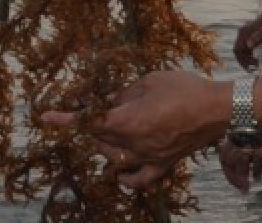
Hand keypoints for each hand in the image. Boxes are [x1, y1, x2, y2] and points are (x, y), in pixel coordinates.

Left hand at [42, 71, 229, 188]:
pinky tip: (120, 173)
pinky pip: (138, 179)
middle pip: (100, 139)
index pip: (88, 122)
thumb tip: (108, 99)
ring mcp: (147, 158)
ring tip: (110, 128)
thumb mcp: (149, 81)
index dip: (65, 119)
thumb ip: (124, 92)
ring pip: (113, 157)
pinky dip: (126, 178)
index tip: (46, 118)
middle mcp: (133, 144)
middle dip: (93, 124)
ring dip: (105, 144)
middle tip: (97, 107)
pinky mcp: (162, 165)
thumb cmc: (183, 89)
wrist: (216, 109)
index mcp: (127, 120)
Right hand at [233, 14, 261, 69]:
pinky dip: (248, 55)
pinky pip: (245, 48)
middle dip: (243, 61)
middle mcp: (243, 34)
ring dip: (245, 59)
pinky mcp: (250, 35)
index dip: (242, 60)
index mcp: (245, 33)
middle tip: (252, 69)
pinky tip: (255, 59)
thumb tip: (248, 46)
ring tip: (255, 65)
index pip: (238, 50)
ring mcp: (246, 34)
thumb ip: (258, 38)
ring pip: (241, 50)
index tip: (250, 67)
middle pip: (237, 51)